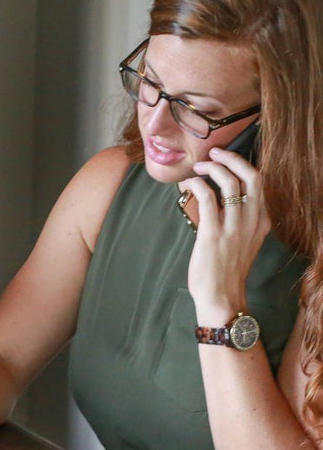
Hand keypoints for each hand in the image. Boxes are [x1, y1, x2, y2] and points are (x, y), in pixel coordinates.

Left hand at [184, 146, 270, 323]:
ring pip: (230, 183)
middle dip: (232, 159)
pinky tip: (188, 183)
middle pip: (252, 177)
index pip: (261, 183)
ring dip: (212, 168)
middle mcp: (251, 222)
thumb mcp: (243, 242)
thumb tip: (219, 199)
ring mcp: (233, 228)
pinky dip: (197, 185)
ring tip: (198, 167)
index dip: (243, 165)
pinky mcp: (212, 234)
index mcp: (261, 222)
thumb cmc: (226, 270)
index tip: (226, 158)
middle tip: (214, 153)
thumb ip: (238, 221)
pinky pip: (207, 199)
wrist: (222, 297)